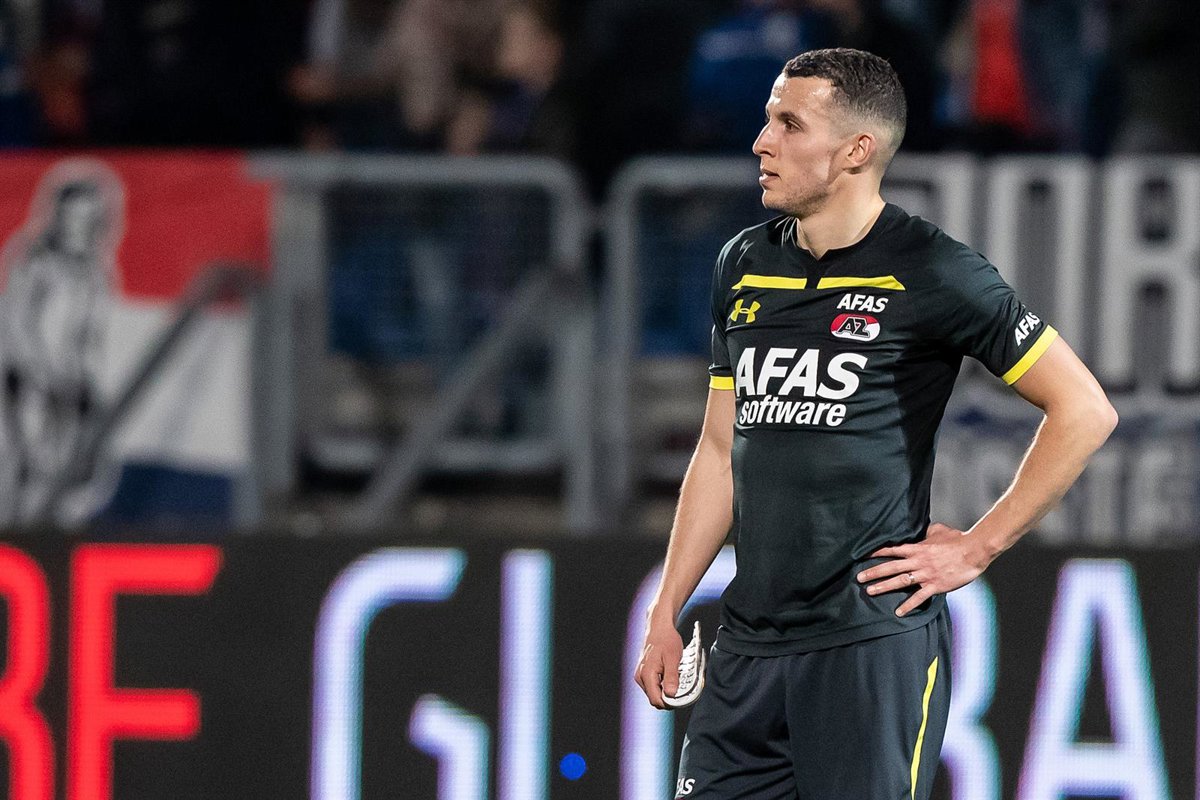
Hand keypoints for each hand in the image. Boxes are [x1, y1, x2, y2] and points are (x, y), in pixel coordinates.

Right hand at [634, 616, 682, 708]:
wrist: (659, 628)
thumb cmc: (666, 640)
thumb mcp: (673, 657)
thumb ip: (671, 677)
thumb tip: (671, 695)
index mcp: (646, 674)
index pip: (656, 699)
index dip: (670, 703)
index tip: (683, 699)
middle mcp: (640, 677)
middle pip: (655, 699)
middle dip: (669, 698)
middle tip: (683, 691)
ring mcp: (641, 676)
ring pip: (655, 694)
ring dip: (667, 692)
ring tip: (678, 682)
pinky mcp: (644, 674)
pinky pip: (654, 687)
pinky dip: (664, 686)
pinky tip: (672, 678)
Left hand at [856, 522, 991, 616]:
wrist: (973, 551)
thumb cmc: (957, 540)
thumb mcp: (938, 530)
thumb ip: (926, 532)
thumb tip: (922, 530)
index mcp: (918, 548)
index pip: (893, 550)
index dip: (877, 552)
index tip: (863, 555)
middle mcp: (918, 561)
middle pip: (891, 567)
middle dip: (874, 572)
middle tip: (859, 577)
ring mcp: (926, 574)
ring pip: (900, 581)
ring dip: (884, 587)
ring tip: (870, 591)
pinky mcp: (935, 586)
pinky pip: (919, 597)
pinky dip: (908, 605)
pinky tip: (898, 612)